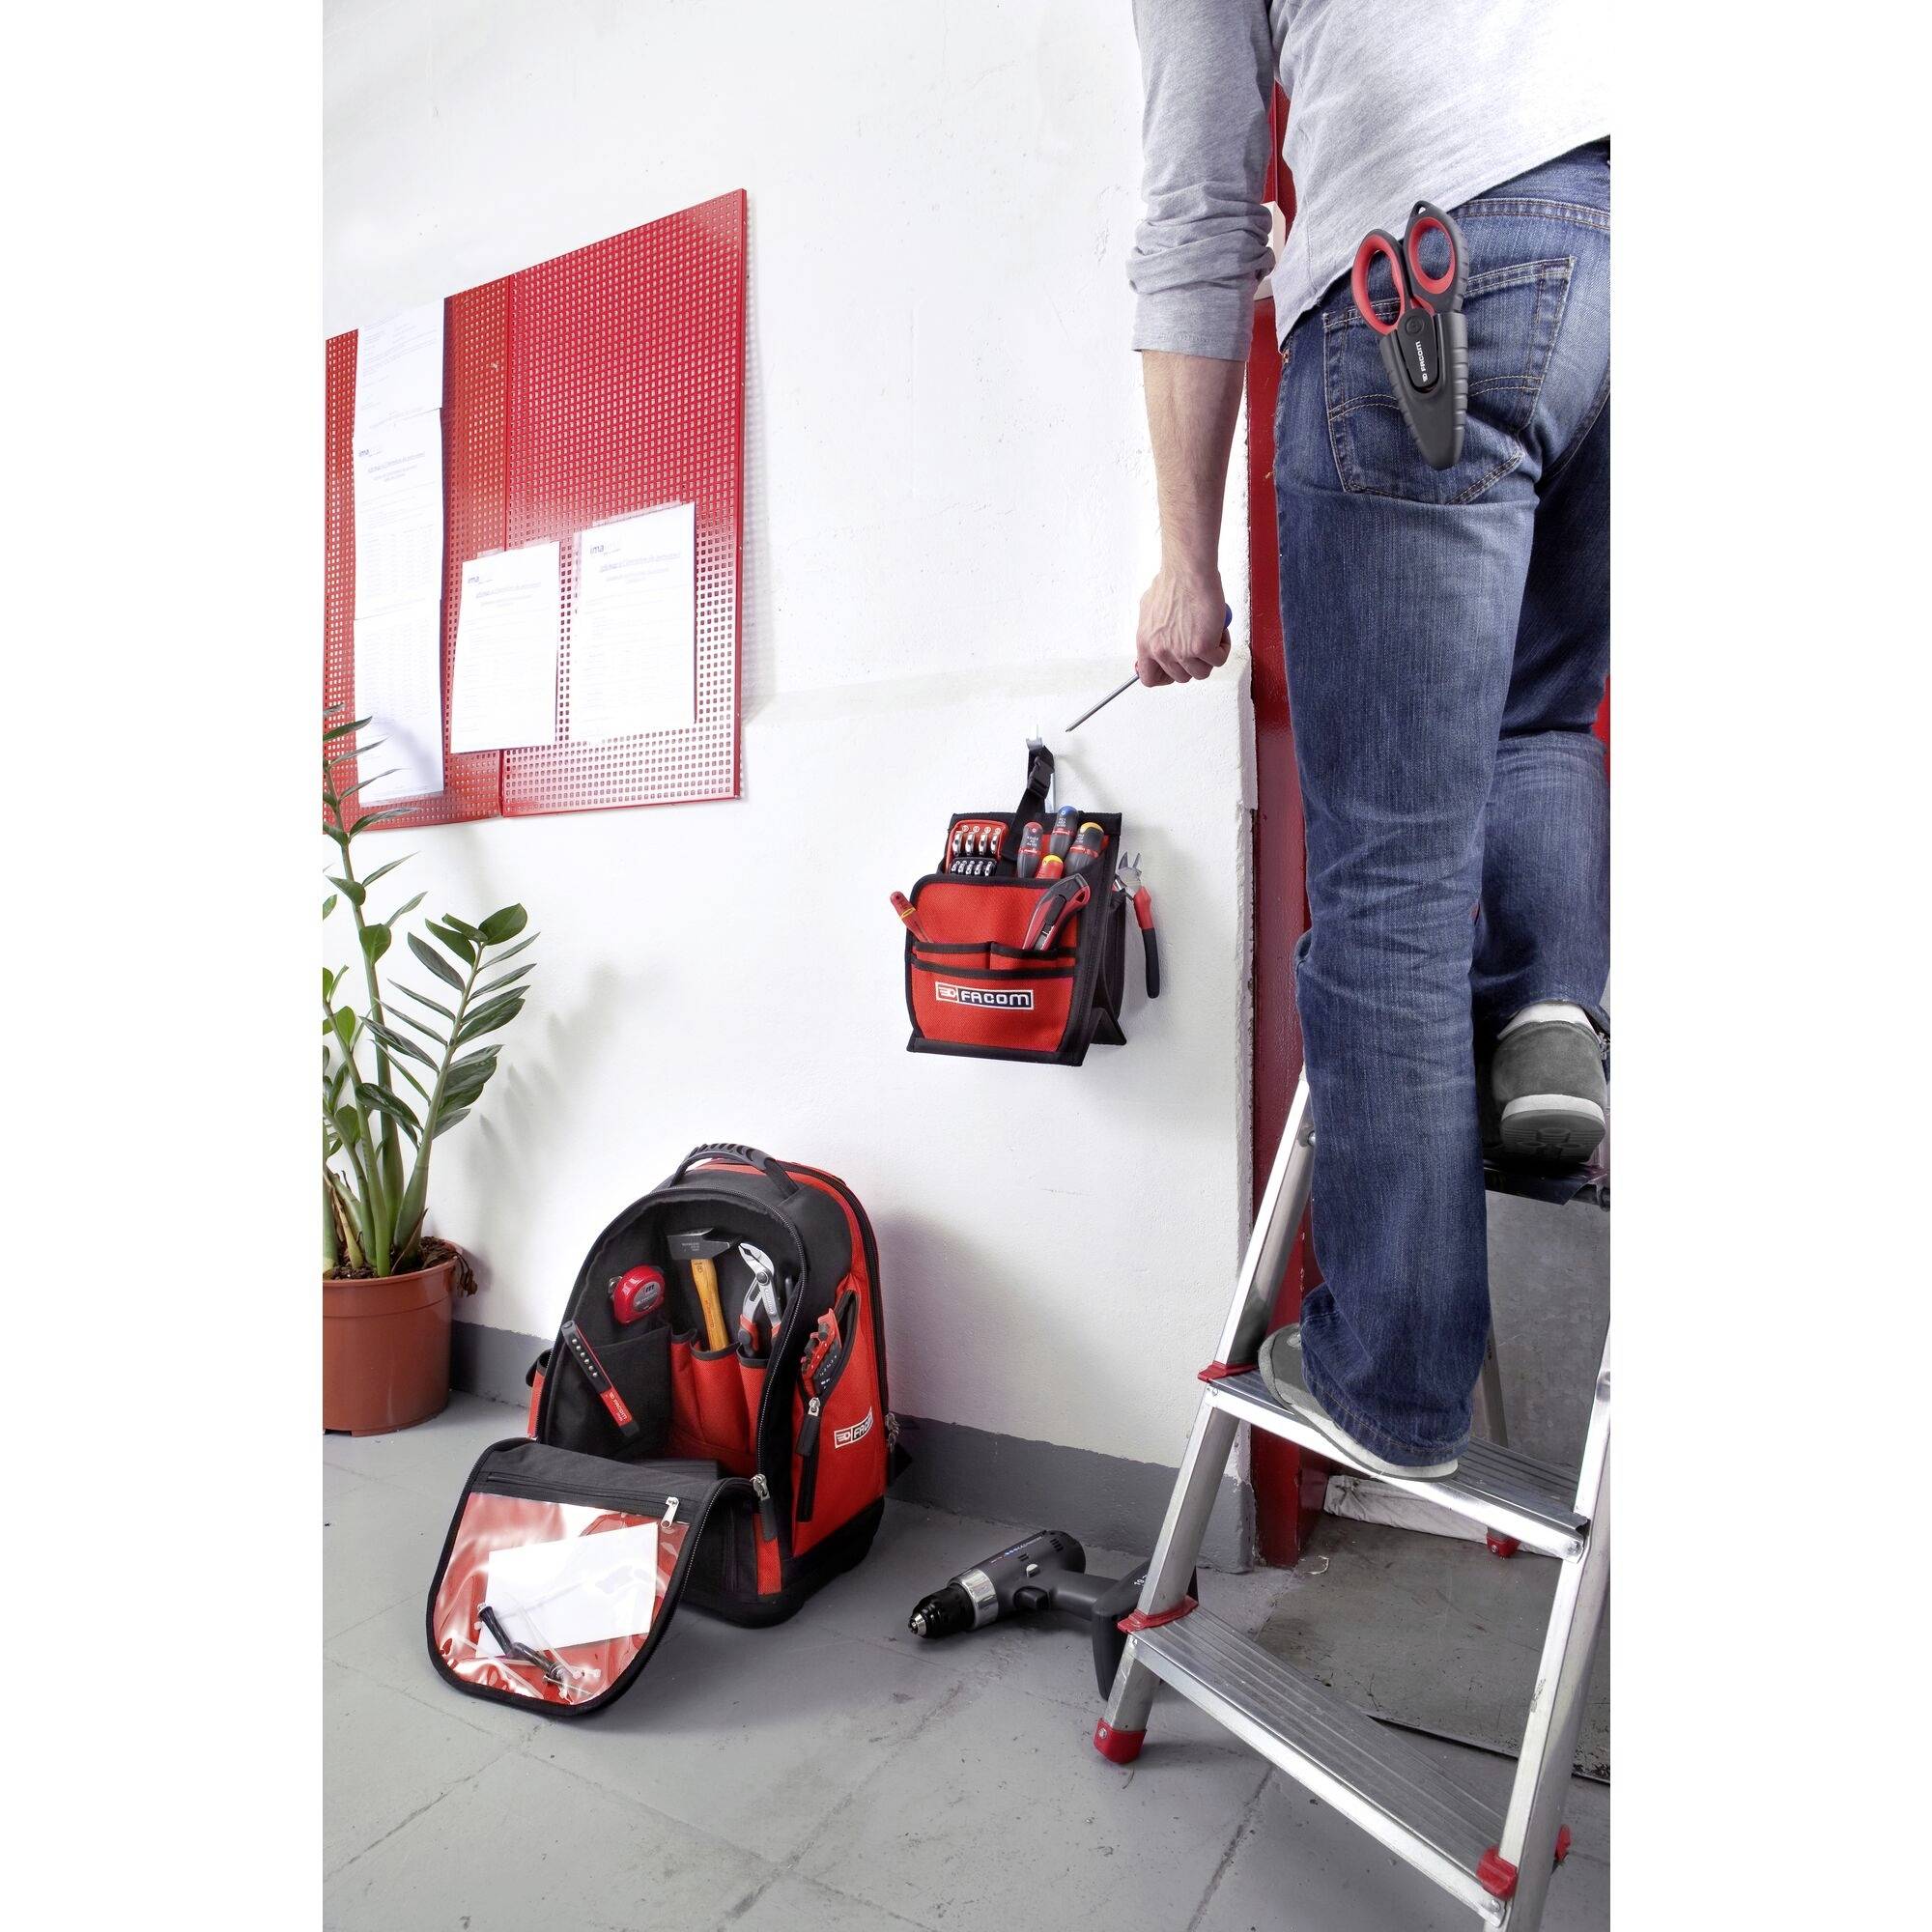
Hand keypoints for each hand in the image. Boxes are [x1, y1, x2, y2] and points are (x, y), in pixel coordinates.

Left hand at [1135, 569, 1229, 685]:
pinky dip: (1223, 647)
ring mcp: (1181, 651)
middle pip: (1181, 677)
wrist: (1188, 570)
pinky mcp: (1202, 647)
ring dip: (1210, 657)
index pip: (1149, 678)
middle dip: (1194, 663)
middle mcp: (1160, 650)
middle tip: (1201, 644)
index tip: (1176, 668)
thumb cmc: (1173, 581)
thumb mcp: (1150, 609)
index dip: (1165, 677)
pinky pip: (1219, 660)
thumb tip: (1160, 639)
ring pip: (1201, 672)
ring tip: (1211, 634)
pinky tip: (1220, 629)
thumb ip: (1154, 631)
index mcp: (1146, 642)